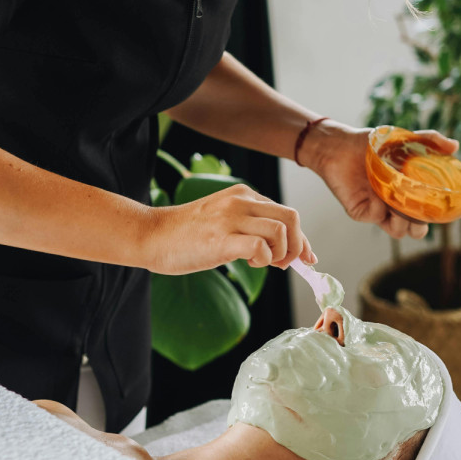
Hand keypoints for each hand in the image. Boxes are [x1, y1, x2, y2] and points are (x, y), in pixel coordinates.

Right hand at [143, 183, 315, 274]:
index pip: (288, 213)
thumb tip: (283, 250)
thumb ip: (251, 226)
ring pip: (281, 231)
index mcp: (244, 195)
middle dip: (298, 246)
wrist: (152, 234)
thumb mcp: (224, 220)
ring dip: (280, 254)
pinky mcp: (220, 239)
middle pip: (292, 218)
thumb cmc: (187, 234)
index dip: (303, 239)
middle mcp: (241, 201)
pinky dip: (264, 259)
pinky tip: (250, 264)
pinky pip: (260, 246)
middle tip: (283, 265)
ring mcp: (230, 218)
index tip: (308, 258)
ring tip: (262, 263)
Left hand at [300, 122, 460, 239]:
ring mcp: (381, 209)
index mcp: (411, 190)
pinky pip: (382, 222)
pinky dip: (387, 215)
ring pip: (403, 231)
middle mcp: (398, 202)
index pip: (435, 207)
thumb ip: (429, 141)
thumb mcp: (404, 140)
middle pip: (420, 227)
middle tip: (426, 214)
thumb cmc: (372, 144)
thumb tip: (455, 145)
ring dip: (409, 224)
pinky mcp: (364, 212)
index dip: (451, 212)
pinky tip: (384, 201)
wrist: (339, 146)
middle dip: (426, 226)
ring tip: (404, 208)